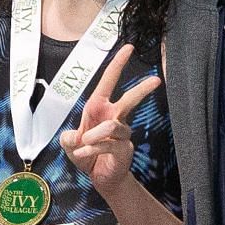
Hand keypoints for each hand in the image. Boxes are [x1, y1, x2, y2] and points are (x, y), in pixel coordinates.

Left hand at [59, 44, 161, 198]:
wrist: (98, 177)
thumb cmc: (86, 154)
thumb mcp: (69, 144)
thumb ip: (68, 138)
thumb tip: (74, 137)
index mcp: (100, 108)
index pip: (109, 81)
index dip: (118, 64)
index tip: (128, 47)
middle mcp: (114, 117)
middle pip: (130, 99)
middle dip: (142, 89)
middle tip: (156, 80)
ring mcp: (122, 133)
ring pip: (111, 126)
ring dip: (92, 136)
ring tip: (83, 144)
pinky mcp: (124, 148)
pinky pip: (107, 144)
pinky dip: (91, 149)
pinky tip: (84, 154)